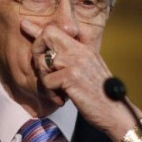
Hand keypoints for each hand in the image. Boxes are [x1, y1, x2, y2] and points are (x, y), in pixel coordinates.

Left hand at [21, 19, 137, 141]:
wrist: (115, 112)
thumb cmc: (100, 95)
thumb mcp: (87, 70)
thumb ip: (71, 59)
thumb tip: (49, 53)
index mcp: (83, 48)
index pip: (55, 29)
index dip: (38, 31)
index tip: (26, 29)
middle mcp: (80, 51)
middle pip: (46, 35)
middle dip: (36, 51)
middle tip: (44, 70)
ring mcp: (76, 63)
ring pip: (43, 61)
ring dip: (45, 79)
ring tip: (58, 91)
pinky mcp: (71, 77)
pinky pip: (47, 81)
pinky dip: (51, 94)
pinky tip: (62, 99)